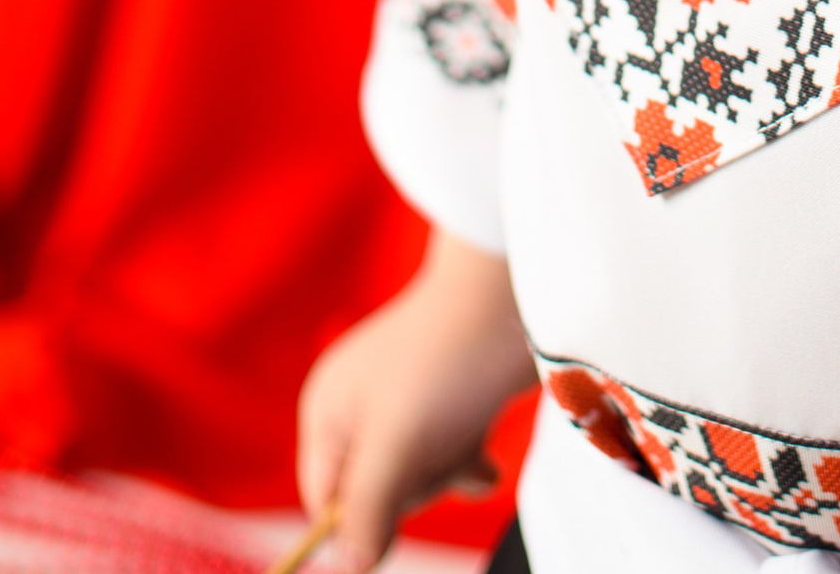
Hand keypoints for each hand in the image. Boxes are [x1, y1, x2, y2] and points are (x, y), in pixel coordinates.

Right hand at [297, 231, 534, 571]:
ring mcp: (407, 407)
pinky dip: (469, 463)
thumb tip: (352, 566)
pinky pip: (450, 462)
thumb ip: (368, 511)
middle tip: (433, 452)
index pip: (326, 502)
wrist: (513, 293)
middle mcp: (361, 410)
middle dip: (413, 487)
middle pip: (375, 497)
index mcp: (329, 411)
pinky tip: (485, 459)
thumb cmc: (445, 362)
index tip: (395, 513)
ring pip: (419, 482)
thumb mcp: (395, 444)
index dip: (359, 520)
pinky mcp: (448, 405)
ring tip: (464, 436)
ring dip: (447, 472)